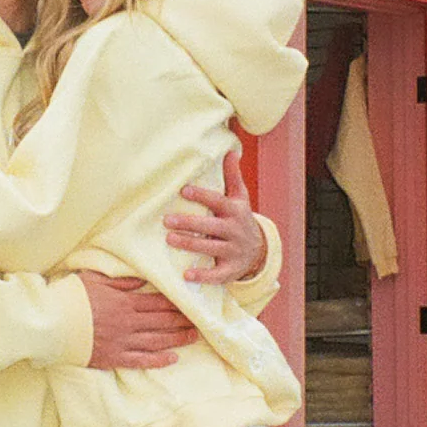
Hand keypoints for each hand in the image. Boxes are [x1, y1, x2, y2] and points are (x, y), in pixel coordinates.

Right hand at [80, 273, 196, 368]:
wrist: (52, 324)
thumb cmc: (71, 298)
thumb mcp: (95, 280)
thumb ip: (120, 282)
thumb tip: (141, 280)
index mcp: (124, 302)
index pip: (157, 303)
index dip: (176, 303)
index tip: (190, 303)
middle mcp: (128, 323)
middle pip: (162, 322)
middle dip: (182, 320)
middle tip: (199, 320)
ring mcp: (123, 342)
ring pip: (157, 341)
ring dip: (177, 339)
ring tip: (193, 337)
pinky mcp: (114, 357)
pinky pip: (141, 360)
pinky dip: (158, 360)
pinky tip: (172, 359)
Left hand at [164, 150, 266, 284]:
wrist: (260, 251)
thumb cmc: (241, 219)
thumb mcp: (240, 198)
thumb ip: (233, 177)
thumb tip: (231, 151)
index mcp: (235, 211)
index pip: (218, 202)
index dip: (202, 196)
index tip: (183, 191)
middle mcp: (235, 230)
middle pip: (211, 226)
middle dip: (189, 223)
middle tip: (166, 220)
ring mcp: (234, 251)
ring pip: (210, 248)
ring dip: (190, 244)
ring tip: (169, 239)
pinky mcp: (231, 270)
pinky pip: (217, 274)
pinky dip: (202, 276)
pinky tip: (186, 275)